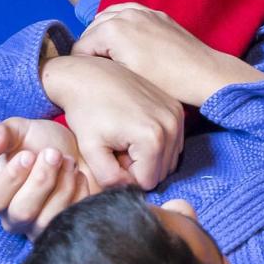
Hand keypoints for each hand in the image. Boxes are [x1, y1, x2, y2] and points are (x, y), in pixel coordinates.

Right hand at [0, 118, 98, 238]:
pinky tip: (79, 174)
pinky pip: (72, 219)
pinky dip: (79, 194)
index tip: (29, 154)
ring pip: (48, 219)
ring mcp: (40, 226)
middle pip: (22, 212)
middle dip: (41, 180)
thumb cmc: (40, 141)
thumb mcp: (17, 130)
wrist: (75, 148)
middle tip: (54, 154)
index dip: (11, 177)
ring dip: (62, 186)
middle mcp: (15, 217)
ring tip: (69, 161)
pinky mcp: (65, 226)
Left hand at [40, 53, 185, 189]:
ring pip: (168, 158)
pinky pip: (172, 142)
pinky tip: (135, 128)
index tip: (110, 155)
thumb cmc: (86, 111)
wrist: (90, 75)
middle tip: (117, 147)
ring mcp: (177, 115)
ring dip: (147, 156)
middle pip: (161, 171)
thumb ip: (109, 178)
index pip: (147, 182)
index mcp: (152, 139)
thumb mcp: (90, 149)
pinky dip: (155, 143)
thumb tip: (129, 188)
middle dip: (138, 166)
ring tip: (125, 137)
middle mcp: (171, 126)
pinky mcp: (177, 108)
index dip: (126, 175)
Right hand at [76, 2, 263, 106]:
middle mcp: (124, 14)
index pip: (80, 46)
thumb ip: (99, 66)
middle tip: (98, 71)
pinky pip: (127, 12)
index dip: (82, 66)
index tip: (89, 80)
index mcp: (112, 30)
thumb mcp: (125, 78)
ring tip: (109, 57)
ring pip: (108, 18)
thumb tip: (82, 64)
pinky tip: (123, 40)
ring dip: (103, 34)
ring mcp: (141, 11)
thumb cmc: (166, 82)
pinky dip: (120, 23)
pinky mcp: (155, 13)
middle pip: (91, 30)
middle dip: (91, 48)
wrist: (202, 74)